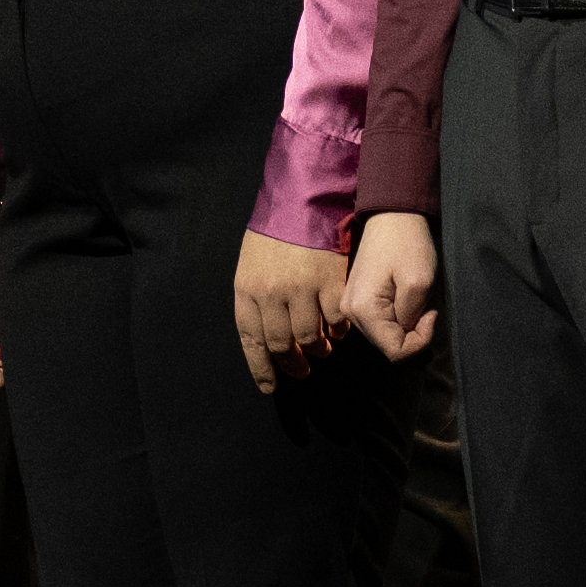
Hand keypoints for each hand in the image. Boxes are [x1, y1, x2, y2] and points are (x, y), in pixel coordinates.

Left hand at [226, 234, 343, 386]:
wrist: (301, 199)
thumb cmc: (273, 233)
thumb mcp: (250, 264)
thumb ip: (255, 299)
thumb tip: (266, 337)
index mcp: (246, 289)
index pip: (251, 342)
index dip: (261, 369)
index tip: (271, 387)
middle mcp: (270, 293)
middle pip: (282, 345)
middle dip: (293, 365)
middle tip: (302, 371)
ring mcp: (301, 288)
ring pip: (310, 338)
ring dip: (318, 350)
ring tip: (323, 350)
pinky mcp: (329, 281)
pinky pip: (336, 321)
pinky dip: (338, 331)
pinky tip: (339, 329)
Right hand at [337, 211, 441, 359]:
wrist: (392, 216)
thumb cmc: (407, 244)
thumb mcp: (419, 283)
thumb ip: (412, 319)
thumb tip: (408, 333)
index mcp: (363, 311)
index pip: (395, 353)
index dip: (420, 341)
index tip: (430, 314)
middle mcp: (349, 314)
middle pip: (388, 347)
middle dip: (413, 332)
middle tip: (425, 305)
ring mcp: (350, 307)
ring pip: (385, 336)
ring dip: (406, 324)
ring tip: (415, 298)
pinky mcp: (356, 301)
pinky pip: (381, 323)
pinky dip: (398, 316)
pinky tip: (405, 296)